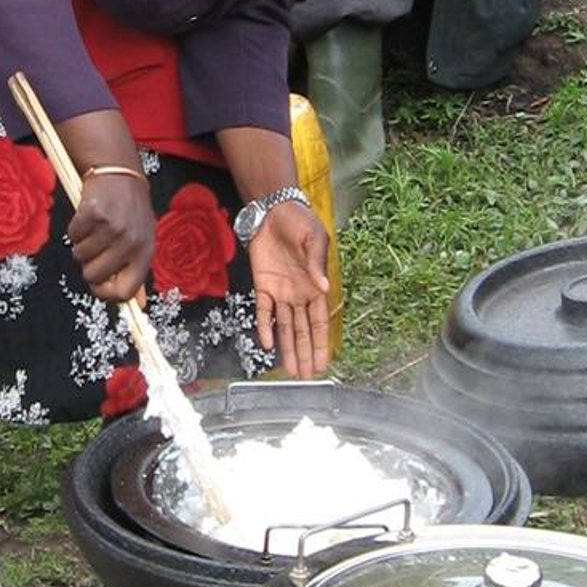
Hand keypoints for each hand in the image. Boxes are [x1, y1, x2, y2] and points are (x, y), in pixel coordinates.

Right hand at [68, 171, 156, 301]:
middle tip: (95, 249)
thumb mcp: (142, 239)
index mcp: (145, 252)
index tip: (98, 288)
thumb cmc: (130, 211)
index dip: (106, 295)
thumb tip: (136, 304)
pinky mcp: (92, 213)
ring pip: (80, 256)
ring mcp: (111, 227)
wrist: (120, 174)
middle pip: (94, 276)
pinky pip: (72, 236)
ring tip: (95, 229)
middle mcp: (130, 241)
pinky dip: (75, 229)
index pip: (125, 291)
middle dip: (88, 266)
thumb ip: (135, 269)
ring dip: (82, 245)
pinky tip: (88, 218)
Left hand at [247, 202, 331, 379]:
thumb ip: (318, 264)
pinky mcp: (262, 285)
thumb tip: (323, 287)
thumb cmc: (301, 222)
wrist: (274, 210)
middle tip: (307, 376)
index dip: (321, 343)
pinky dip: (265, 327)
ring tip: (291, 370)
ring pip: (284, 327)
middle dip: (305, 353)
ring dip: (288, 347)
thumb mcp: (315, 239)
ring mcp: (281, 292)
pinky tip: (267, 345)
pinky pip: (263, 311)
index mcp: (316, 286)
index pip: (320, 322)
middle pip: (302, 330)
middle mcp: (299, 294)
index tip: (324, 363)